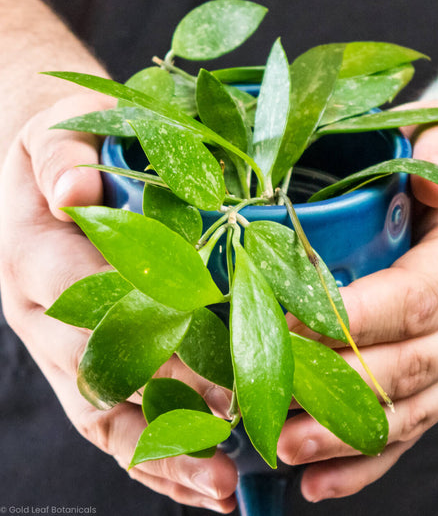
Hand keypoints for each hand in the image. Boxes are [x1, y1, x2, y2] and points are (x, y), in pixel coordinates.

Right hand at [0, 94, 236, 513]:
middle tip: (233, 424)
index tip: (214, 358)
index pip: (91, 305)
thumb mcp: (59, 129)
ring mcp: (54, 341)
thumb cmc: (56, 140)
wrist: (30, 158)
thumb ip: (65, 158)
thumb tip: (76, 191)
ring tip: (218, 485)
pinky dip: (150, 451)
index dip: (151, 335)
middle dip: (169, 401)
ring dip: (160, 452)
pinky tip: (195, 475)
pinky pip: (108, 416)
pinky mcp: (74, 356)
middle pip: (98, 372)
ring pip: (100, 414)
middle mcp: (38, 311)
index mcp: (33, 254)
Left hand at [279, 102, 437, 500]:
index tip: (288, 328)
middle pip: (405, 368)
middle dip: (338, 390)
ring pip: (406, 412)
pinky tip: (319, 481)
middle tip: (274, 403)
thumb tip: (429, 179)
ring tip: (287, 448)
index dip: (350, 319)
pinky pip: (409, 432)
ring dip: (345, 437)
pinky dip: (364, 463)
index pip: (411, 300)